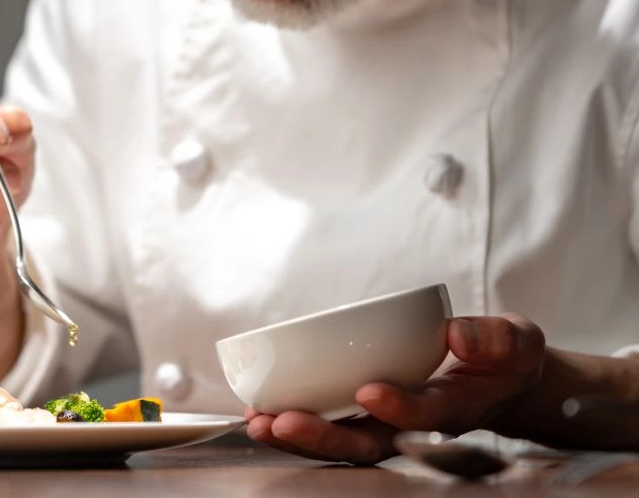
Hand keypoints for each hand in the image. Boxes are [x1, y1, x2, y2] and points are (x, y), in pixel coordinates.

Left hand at [246, 314, 546, 463]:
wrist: (502, 383)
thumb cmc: (504, 360)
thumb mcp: (517, 342)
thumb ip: (496, 339)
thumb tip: (458, 333)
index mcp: (457, 408)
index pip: (427, 414)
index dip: (399, 407)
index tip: (369, 390)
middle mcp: (418, 426)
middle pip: (370, 443)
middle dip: (325, 437)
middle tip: (282, 422)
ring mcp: (392, 425)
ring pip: (344, 442)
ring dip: (300, 436)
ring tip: (259, 423)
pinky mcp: (372, 417)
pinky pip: (334, 427)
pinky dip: (298, 424)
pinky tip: (262, 414)